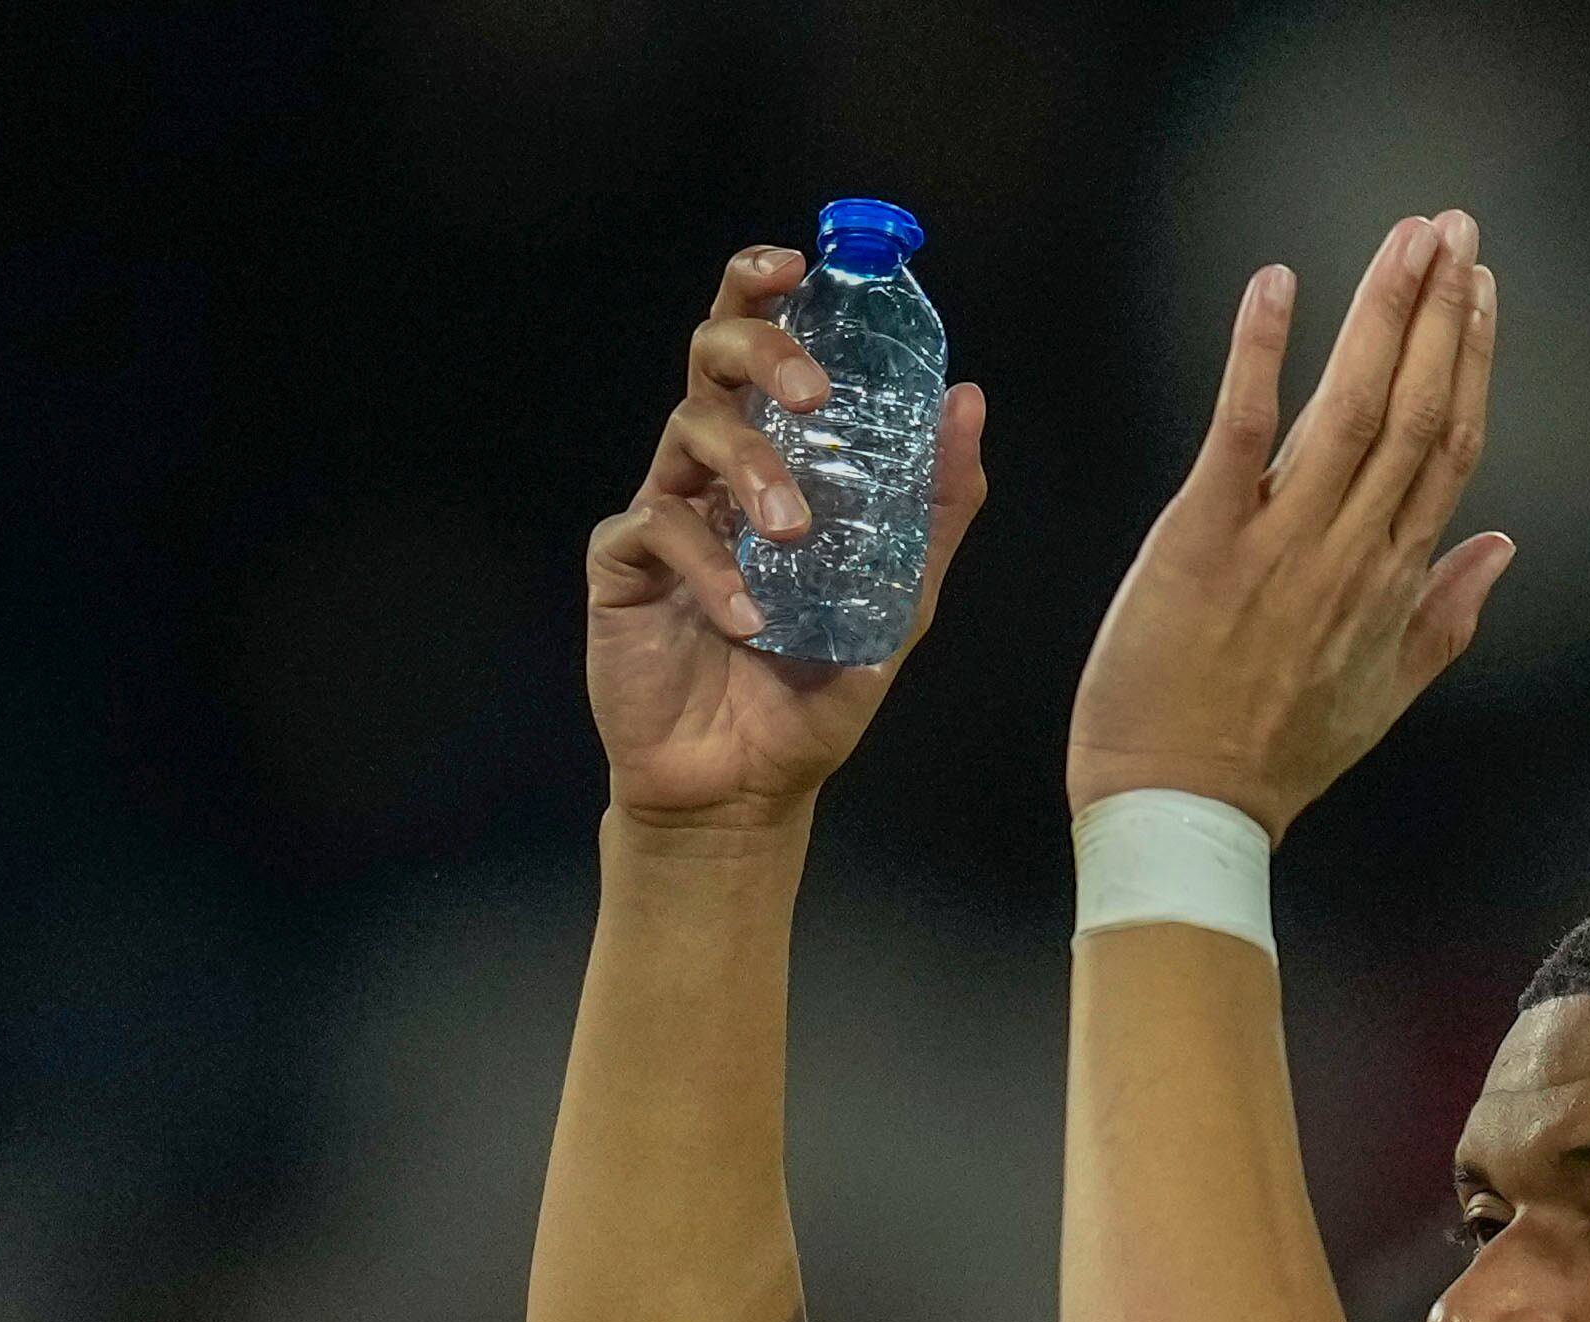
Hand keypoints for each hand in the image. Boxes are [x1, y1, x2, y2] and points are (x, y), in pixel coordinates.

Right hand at [588, 245, 988, 830]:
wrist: (746, 789)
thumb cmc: (814, 690)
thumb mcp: (899, 598)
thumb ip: (935, 508)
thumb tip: (968, 402)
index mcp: (772, 459)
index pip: (758, 349)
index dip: (763, 290)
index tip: (797, 263)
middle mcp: (711, 471)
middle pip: (710, 358)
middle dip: (761, 349)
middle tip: (814, 391)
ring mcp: (662, 512)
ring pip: (688, 433)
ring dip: (750, 469)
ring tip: (792, 533)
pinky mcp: (621, 567)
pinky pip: (657, 531)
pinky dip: (708, 567)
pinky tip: (745, 618)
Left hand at [1066, 211, 1510, 839]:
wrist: (1180, 813)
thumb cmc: (1266, 762)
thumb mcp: (1380, 699)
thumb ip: (1446, 619)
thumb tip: (1504, 549)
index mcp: (1393, 582)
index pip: (1451, 448)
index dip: (1471, 359)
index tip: (1481, 289)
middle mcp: (1351, 552)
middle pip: (1418, 409)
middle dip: (1441, 310)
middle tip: (1455, 225)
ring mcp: (1282, 544)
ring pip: (1354, 406)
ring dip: (1383, 312)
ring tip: (1406, 237)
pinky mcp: (1203, 539)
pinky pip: (1242, 431)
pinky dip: (1260, 354)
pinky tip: (1280, 285)